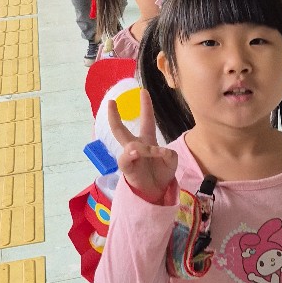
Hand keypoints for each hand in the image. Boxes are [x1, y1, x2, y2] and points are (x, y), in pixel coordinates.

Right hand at [106, 88, 176, 203]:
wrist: (157, 191)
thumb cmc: (162, 173)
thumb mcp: (171, 160)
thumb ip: (168, 153)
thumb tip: (159, 151)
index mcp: (147, 141)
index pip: (146, 120)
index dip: (146, 106)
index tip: (144, 91)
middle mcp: (135, 146)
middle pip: (120, 130)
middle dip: (114, 116)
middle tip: (110, 102)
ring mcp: (130, 157)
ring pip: (131, 145)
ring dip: (144, 148)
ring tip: (153, 152)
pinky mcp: (127, 167)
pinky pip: (127, 158)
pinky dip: (134, 154)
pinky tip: (137, 152)